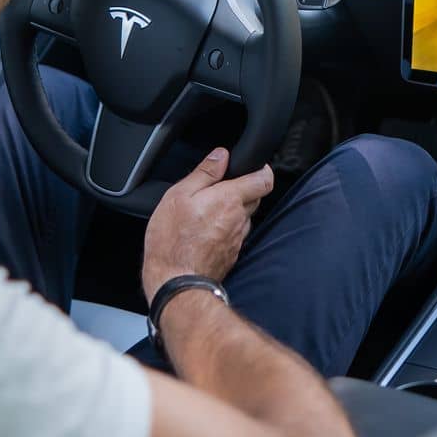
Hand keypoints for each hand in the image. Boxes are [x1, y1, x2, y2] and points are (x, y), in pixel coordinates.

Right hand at [142, 148, 274, 303]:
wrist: (175, 281)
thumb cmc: (172, 239)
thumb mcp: (179, 195)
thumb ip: (204, 173)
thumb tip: (222, 155)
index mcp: (229, 199)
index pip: (264, 180)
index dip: (262, 170)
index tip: (252, 166)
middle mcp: (239, 219)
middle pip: (255, 198)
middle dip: (244, 189)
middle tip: (220, 188)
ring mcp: (237, 239)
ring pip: (244, 217)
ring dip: (233, 211)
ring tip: (207, 212)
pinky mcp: (232, 255)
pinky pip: (235, 235)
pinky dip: (226, 229)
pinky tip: (206, 231)